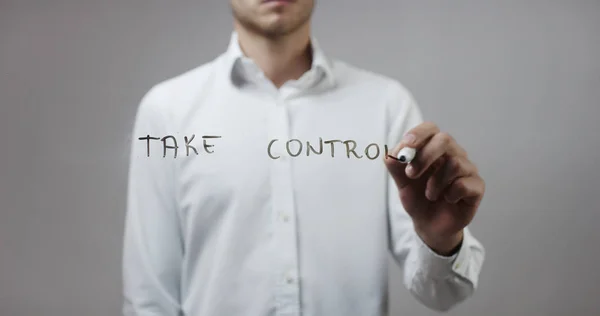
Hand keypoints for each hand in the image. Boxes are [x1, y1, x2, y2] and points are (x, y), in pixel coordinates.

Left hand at [384, 122, 484, 255]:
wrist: (429, 225)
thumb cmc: (418, 198)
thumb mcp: (401, 183)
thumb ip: (395, 167)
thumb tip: (390, 153)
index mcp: (434, 148)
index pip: (430, 129)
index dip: (418, 134)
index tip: (406, 146)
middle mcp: (453, 154)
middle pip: (445, 140)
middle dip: (425, 156)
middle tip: (411, 174)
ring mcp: (467, 169)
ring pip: (454, 163)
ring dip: (435, 183)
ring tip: (430, 195)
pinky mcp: (477, 186)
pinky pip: (464, 184)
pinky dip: (450, 194)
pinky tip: (447, 200)